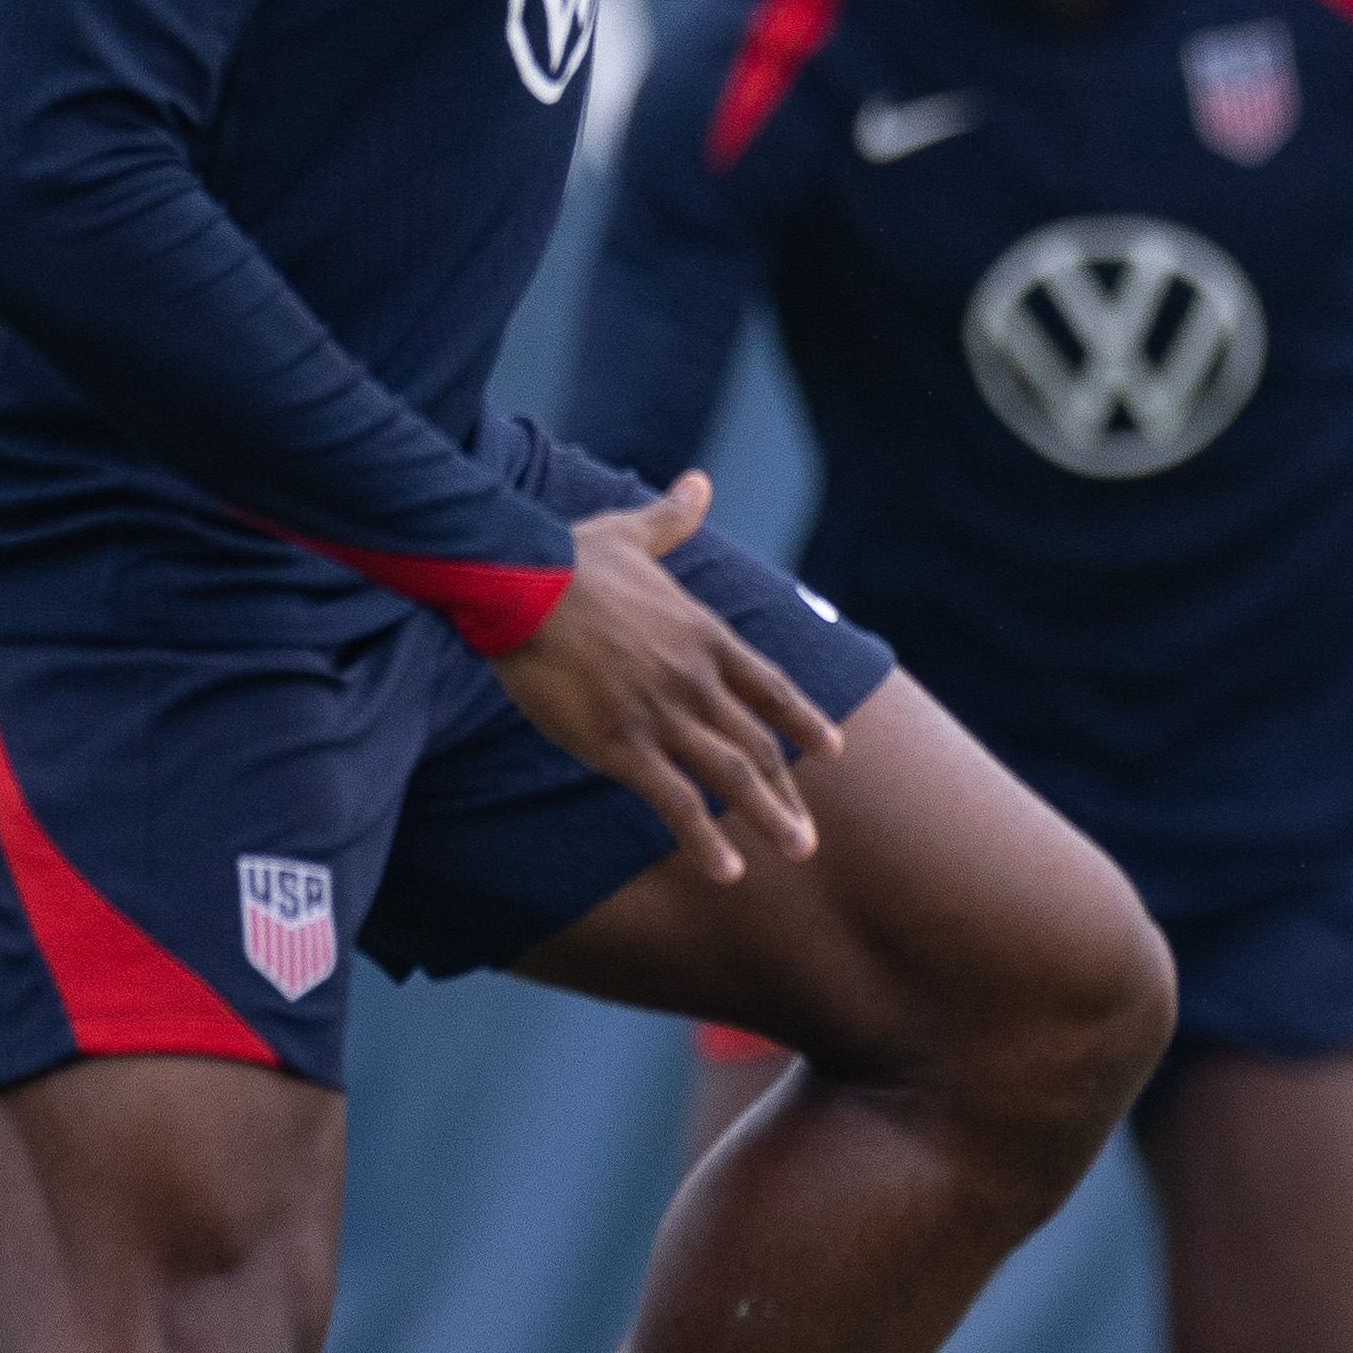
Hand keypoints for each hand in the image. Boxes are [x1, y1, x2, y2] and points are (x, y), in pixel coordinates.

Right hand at [489, 471, 844, 881]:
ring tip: (796, 853)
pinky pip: (675, 802)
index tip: (833, 750)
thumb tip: (698, 481)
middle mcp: (698, 679)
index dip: (805, 721)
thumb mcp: (633, 533)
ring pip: (733, 776)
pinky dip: (705, 839)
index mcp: (706, 636)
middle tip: (807, 839)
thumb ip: (673, 518)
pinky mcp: (621, 744)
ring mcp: (664, 714)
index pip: (772, 688)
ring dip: (769, 819)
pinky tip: (725, 871)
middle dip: (788, 793)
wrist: (518, 582)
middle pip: (760, 744)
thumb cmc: (567, 557)